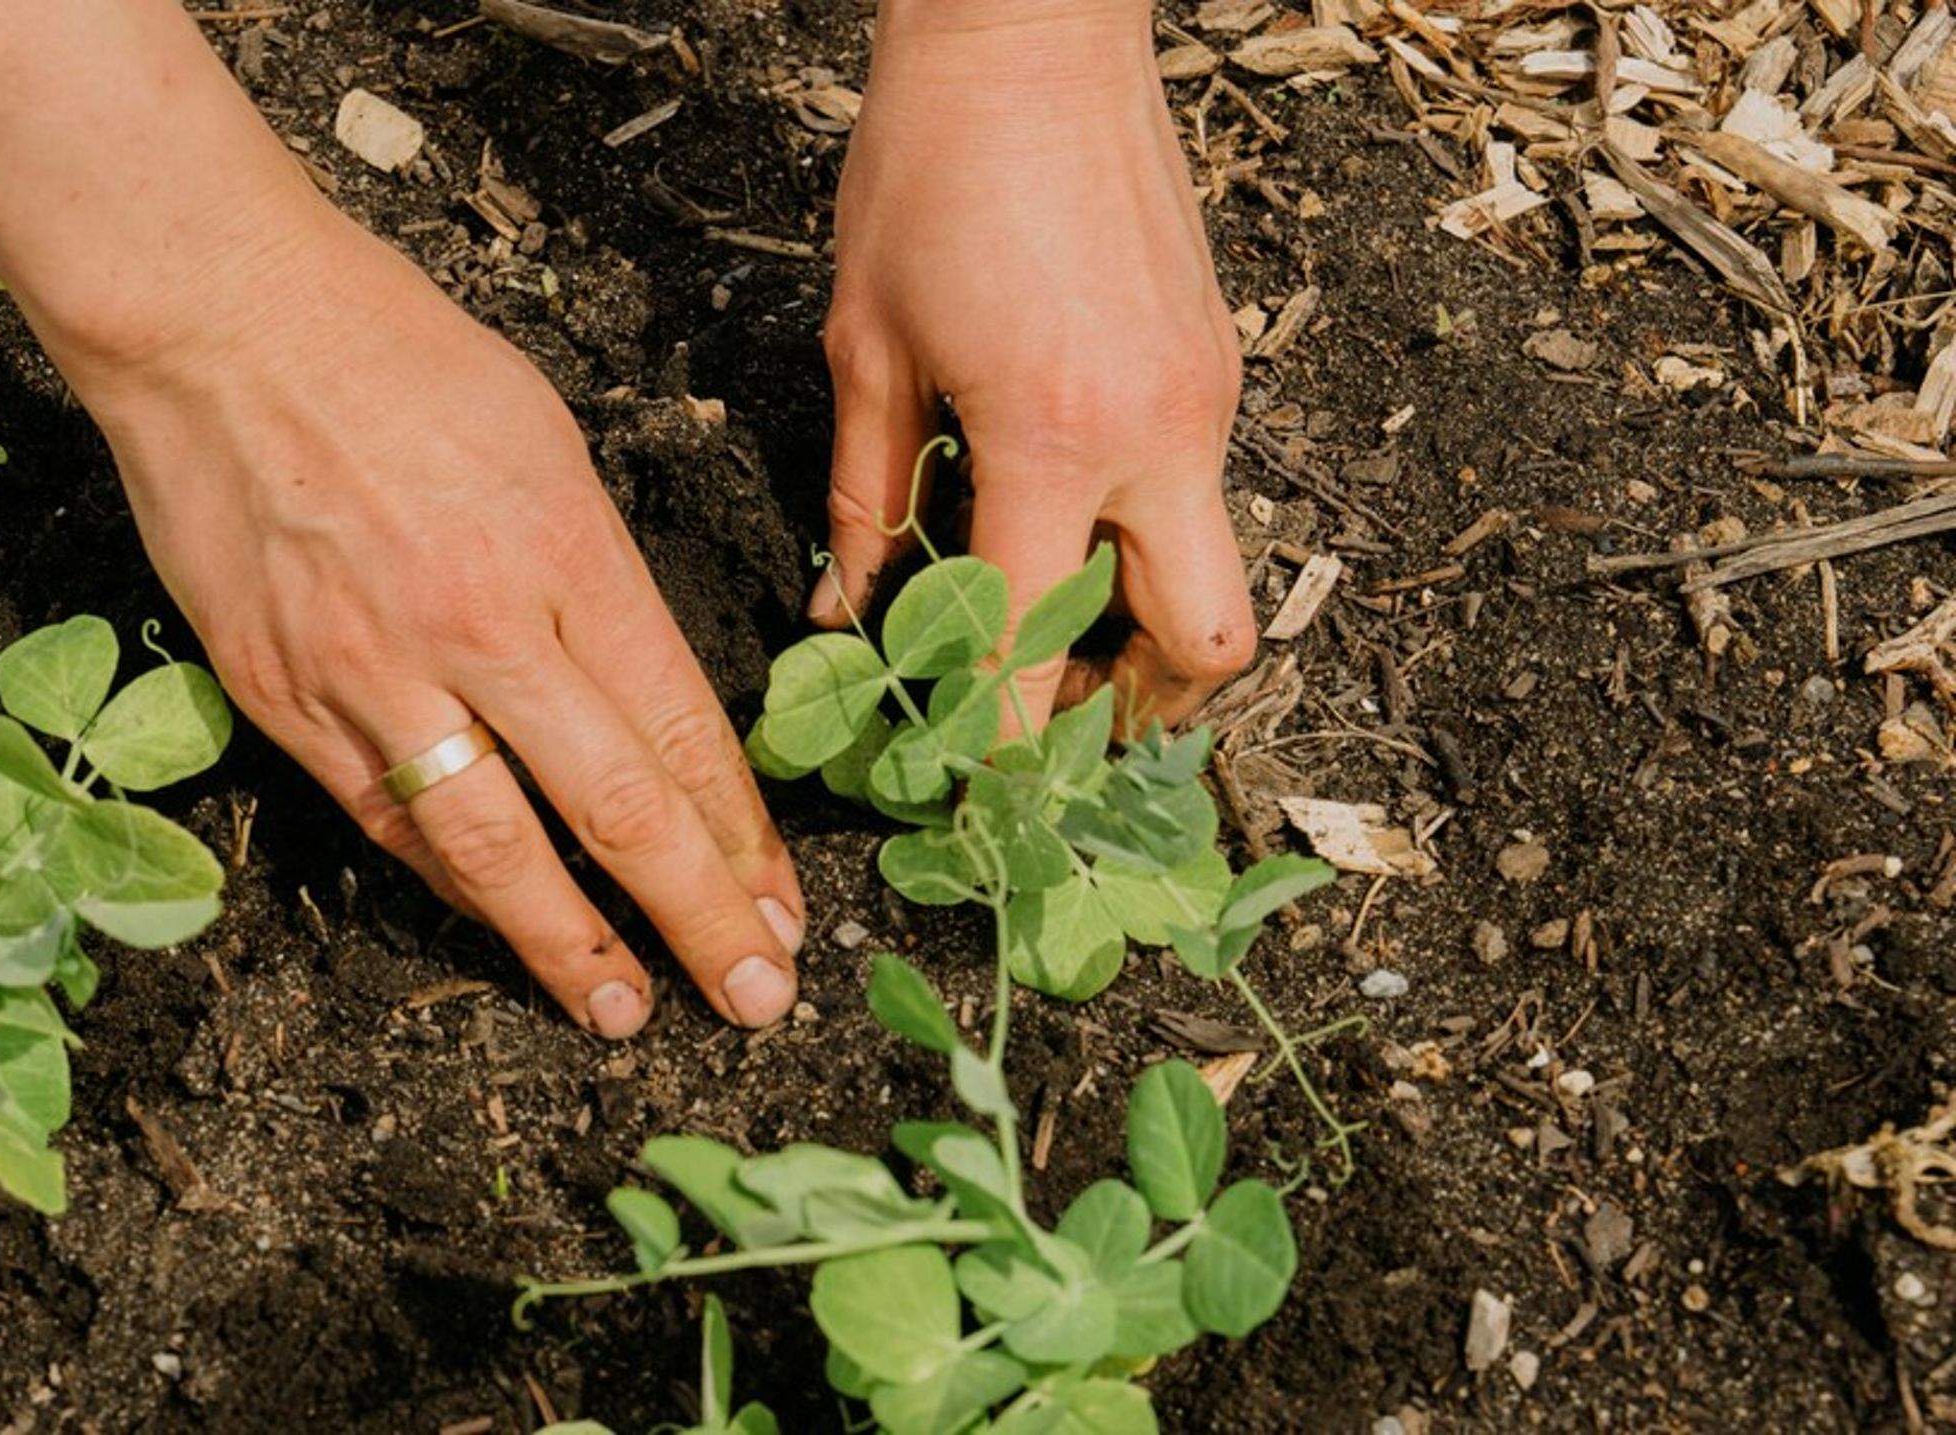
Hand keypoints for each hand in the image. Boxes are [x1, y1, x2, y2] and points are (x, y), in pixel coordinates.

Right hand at [70, 205, 805, 1036]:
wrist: (212, 323)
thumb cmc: (392, 353)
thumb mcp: (544, 441)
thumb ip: (594, 574)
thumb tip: (636, 693)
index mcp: (563, 550)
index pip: (678, 727)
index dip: (739, 833)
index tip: (781, 901)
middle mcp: (477, 626)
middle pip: (614, 807)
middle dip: (697, 915)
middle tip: (755, 997)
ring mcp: (370, 673)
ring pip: (489, 848)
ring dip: (567, 943)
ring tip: (623, 1011)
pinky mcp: (280, 698)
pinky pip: (384, 817)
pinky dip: (450, 881)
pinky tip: (499, 921)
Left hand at [818, 0, 1256, 731]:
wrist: (1032, 32)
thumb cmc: (931, 164)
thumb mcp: (865, 346)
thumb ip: (863, 497)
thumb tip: (845, 611)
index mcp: (1052, 436)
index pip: (1027, 643)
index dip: (994, 737)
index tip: (968, 787)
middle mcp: (1155, 433)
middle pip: (1201, 647)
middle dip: (1130, 712)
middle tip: (1046, 722)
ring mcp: (1205, 396)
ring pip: (1212, 574)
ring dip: (1140, 629)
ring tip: (1044, 629)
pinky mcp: (1218, 359)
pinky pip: (1198, 493)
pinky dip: (1139, 538)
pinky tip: (1058, 514)